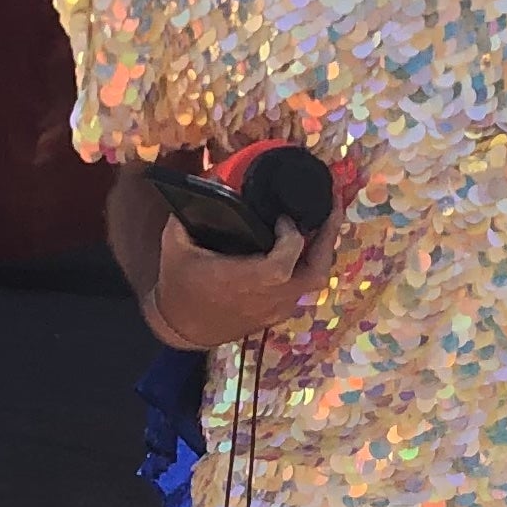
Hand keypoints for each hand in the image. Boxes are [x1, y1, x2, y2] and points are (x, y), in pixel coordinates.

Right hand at [151, 196, 340, 353]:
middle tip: (331, 206)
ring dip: (321, 251)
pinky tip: (304, 245)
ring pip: (314, 281)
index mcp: (246, 281)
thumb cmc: (178, 284)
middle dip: (328, 237)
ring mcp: (276, 309)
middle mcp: (268, 298)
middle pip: (316, 272)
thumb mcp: (175, 244)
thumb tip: (212, 179)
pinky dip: (308, 264)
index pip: (285, 261)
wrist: (179, 327)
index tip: (282, 216)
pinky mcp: (277, 314)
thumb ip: (189, 213)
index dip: (292, 235)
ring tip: (322, 222)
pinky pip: (303, 287)